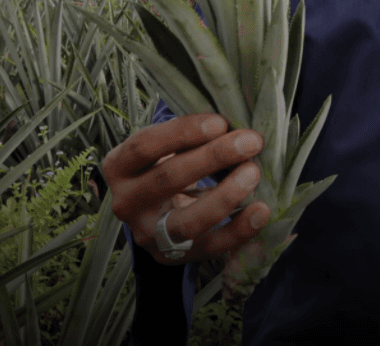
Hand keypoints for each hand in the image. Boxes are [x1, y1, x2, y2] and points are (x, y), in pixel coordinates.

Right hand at [100, 113, 267, 264]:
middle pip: (168, 178)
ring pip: (185, 221)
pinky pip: (207, 248)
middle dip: (213, 157)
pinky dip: (237, 231)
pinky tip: (261, 211)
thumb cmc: (165, 166)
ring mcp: (146, 234)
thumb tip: (234, 124)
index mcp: (118, 166)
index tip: (220, 122)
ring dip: (225, 196)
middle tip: (250, 141)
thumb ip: (188, 136)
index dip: (183, 132)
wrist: (154, 213)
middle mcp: (125, 202)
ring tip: (254, 173)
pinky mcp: (171, 257)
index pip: (145, 146)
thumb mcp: (163, 148)